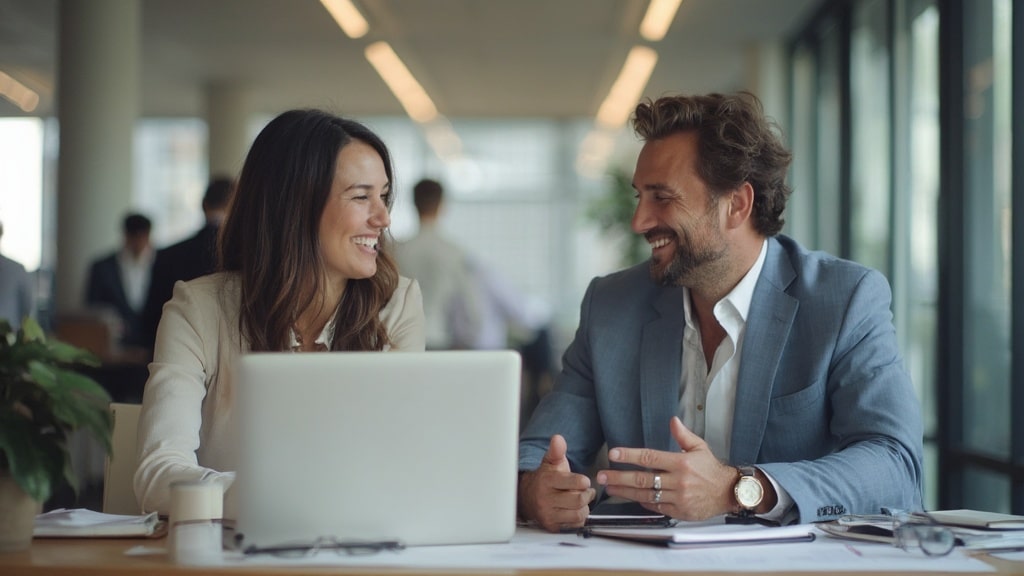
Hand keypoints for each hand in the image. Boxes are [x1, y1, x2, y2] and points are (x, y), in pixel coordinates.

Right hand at [517, 434, 595, 531]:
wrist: (527, 497)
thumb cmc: (545, 479)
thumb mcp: (550, 462)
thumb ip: (557, 450)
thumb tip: (558, 438)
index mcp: (548, 481)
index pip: (575, 483)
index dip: (584, 482)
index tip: (584, 481)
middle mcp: (546, 499)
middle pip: (578, 500)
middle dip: (586, 496)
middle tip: (584, 492)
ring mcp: (548, 514)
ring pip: (578, 514)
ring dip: (583, 508)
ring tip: (579, 501)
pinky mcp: (551, 526)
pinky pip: (574, 526)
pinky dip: (578, 519)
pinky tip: (574, 511)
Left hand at [596, 417, 735, 520]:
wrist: (729, 493)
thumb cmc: (712, 470)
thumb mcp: (699, 447)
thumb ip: (683, 435)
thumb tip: (672, 420)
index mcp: (681, 462)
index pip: (649, 457)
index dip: (629, 456)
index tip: (614, 455)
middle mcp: (678, 481)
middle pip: (642, 479)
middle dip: (619, 477)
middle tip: (602, 476)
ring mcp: (678, 498)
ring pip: (645, 494)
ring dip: (624, 492)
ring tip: (609, 488)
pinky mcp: (679, 511)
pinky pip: (656, 506)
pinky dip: (642, 502)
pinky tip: (630, 498)